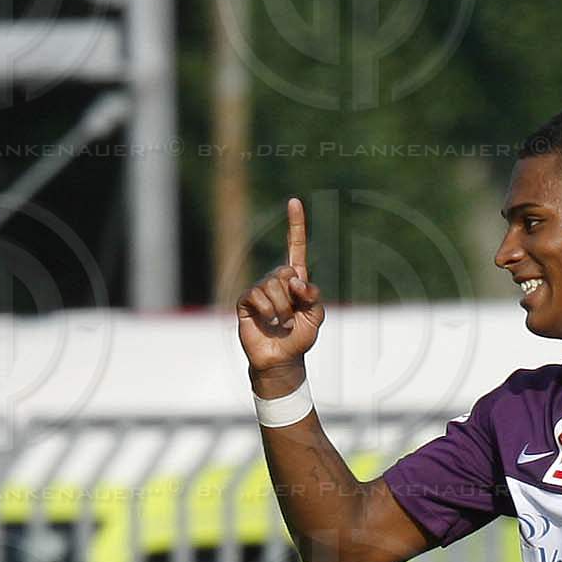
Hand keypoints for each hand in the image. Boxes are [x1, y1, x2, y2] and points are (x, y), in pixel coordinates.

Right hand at [235, 198, 324, 383]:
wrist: (281, 360)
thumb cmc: (299, 338)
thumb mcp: (316, 315)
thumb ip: (312, 294)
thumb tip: (295, 279)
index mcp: (295, 280)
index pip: (295, 246)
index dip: (295, 225)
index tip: (294, 201)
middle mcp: (276, 280)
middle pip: (284, 271)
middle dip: (292, 297)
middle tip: (292, 317)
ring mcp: (259, 289)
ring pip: (272, 285)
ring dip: (281, 309)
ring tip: (281, 324)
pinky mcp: (245, 301)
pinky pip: (256, 295)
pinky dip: (267, 311)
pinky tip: (268, 321)